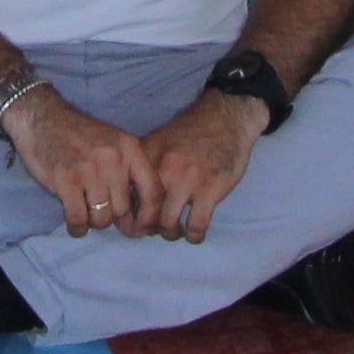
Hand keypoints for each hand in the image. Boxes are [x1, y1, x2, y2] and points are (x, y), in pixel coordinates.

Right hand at [4, 90, 149, 239]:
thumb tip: (139, 220)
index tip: (140, 228)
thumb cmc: (80, 137)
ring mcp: (90, 170)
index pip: (153, 192)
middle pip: (124, 210)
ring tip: (85, 210)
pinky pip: (79, 220)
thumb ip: (129, 175)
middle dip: (112, 217)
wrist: (42, 119)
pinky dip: (77, 228)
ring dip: (92, 221)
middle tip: (99, 210)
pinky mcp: (66, 180)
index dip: (149, 217)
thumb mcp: (114, 144)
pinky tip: (74, 223)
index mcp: (131, 148)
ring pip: (102, 219)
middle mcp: (114, 159)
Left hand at [142, 92, 260, 239]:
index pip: (128, 195)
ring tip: (176, 230)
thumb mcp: (160, 142)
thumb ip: (144, 167)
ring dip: (171, 234)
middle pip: (146, 214)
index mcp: (147, 155)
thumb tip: (129, 199)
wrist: (226, 117)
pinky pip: (196, 225)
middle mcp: (163, 168)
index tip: (136, 222)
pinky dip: (194, 236)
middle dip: (150, 229)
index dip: (130, 215)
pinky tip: (194, 232)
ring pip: (169, 224)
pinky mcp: (210, 189)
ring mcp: (187, 179)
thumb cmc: (191, 132)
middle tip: (156, 230)